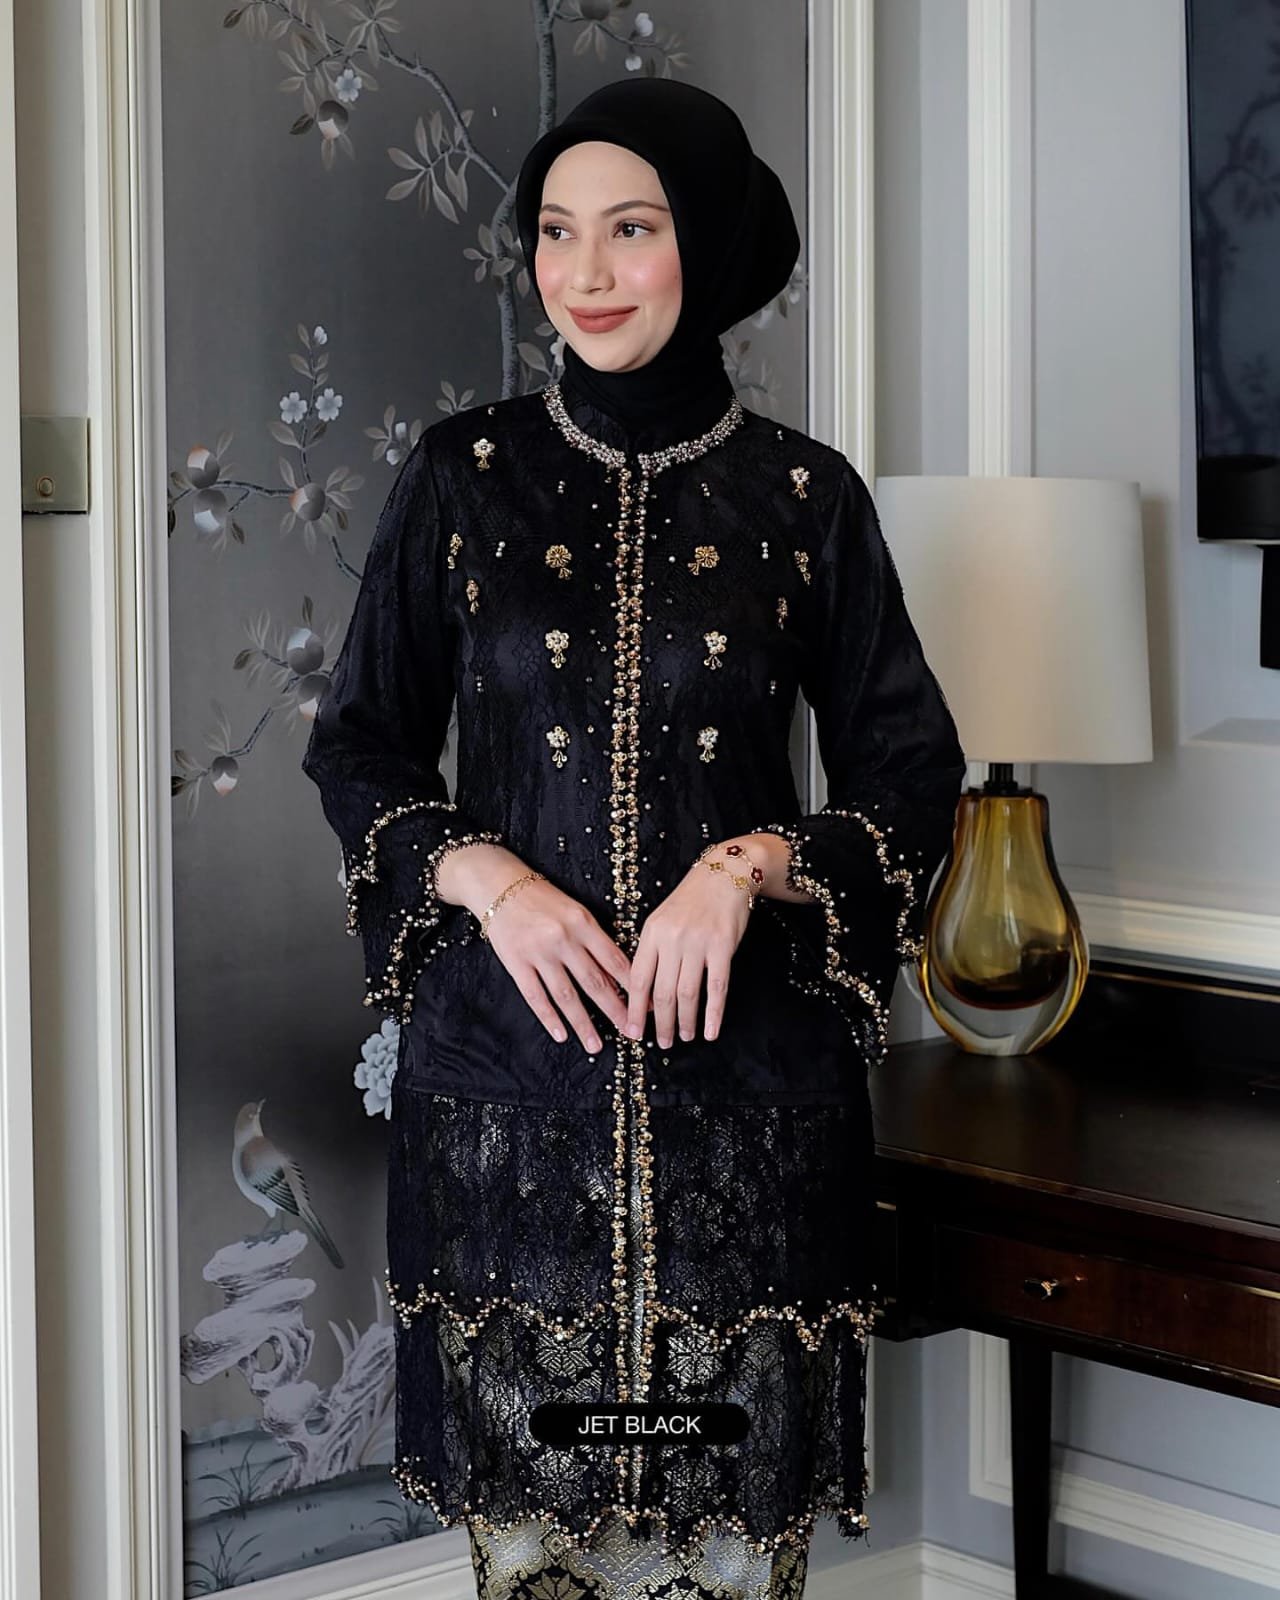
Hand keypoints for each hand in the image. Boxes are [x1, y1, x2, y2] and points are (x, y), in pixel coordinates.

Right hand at [483, 876, 635, 1053]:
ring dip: (583, 1024)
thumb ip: (594, 941)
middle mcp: (563, 938)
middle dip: (616, 1011)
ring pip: (566, 995)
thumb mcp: (575, 912)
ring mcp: (539, 952)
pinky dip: (549, 1018)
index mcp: (583, 923)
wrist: (499, 885)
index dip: (634, 986)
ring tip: (596, 1045)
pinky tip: (561, 1035)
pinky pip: (536, 996)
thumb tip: (618, 976)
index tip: (647, 1006)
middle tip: (631, 1034)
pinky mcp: (516, 963)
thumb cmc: (542, 899)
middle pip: (595, 982)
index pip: (615, 960)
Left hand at [623, 851, 755, 1046]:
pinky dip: (713, 1013)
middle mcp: (671, 939)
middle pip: (662, 992)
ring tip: (683, 1037)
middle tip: (661, 1043)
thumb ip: (653, 952)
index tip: (632, 1031)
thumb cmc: (691, 900)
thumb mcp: (662, 920)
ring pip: (687, 994)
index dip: (634, 1010)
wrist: (724, 873)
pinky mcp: (722, 947)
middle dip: (660, 1023)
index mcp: (652, 933)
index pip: (638, 979)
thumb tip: (645, 994)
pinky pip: (717, 987)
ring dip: (685, 1022)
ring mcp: (697, 943)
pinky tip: (711, 1031)